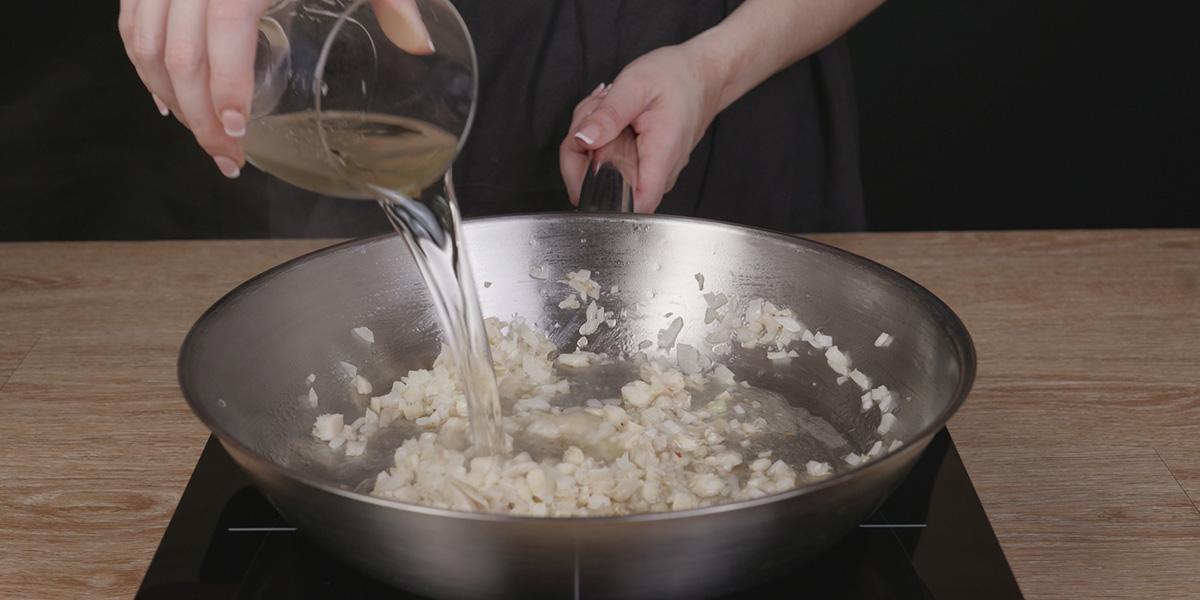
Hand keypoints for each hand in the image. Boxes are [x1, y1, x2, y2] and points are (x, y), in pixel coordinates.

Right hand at [118, 0, 430, 178]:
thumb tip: (419, 43)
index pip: (222, 40)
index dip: (223, 94)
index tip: (233, 136)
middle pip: (176, 52)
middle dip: (195, 114)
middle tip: (222, 155)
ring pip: (142, 38)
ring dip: (164, 93)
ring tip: (195, 131)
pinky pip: (131, 13)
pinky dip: (140, 54)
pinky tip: (161, 85)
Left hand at [560, 43, 724, 212]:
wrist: (699, 77)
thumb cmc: (677, 78)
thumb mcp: (636, 85)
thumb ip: (608, 114)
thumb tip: (582, 139)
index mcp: (659, 156)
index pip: (630, 206)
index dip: (596, 192)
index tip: (588, 159)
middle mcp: (656, 174)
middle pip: (600, 185)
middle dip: (583, 149)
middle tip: (597, 115)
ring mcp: (647, 174)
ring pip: (598, 173)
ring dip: (591, 138)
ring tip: (609, 109)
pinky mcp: (640, 168)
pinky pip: (607, 164)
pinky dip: (600, 139)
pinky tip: (613, 119)